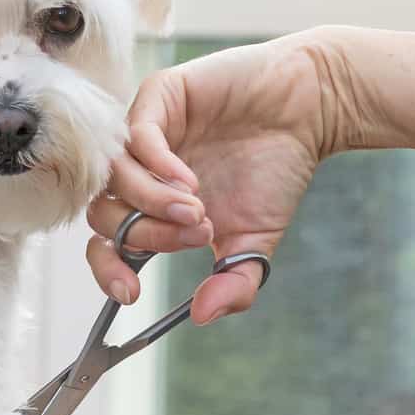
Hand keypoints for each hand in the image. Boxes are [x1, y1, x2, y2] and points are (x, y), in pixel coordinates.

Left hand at [89, 31, 337, 322]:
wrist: (310, 108)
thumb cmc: (276, 169)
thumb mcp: (254, 240)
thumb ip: (233, 283)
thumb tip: (203, 315)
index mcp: (150, 208)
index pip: (104, 244)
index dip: (108, 270)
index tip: (131, 294)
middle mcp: (138, 173)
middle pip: (104, 216)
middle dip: (147, 235)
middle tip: (196, 232)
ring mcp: (142, 135)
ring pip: (113, 180)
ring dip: (151, 204)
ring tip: (197, 209)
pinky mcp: (156, 99)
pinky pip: (135, 138)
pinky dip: (157, 168)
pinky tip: (190, 181)